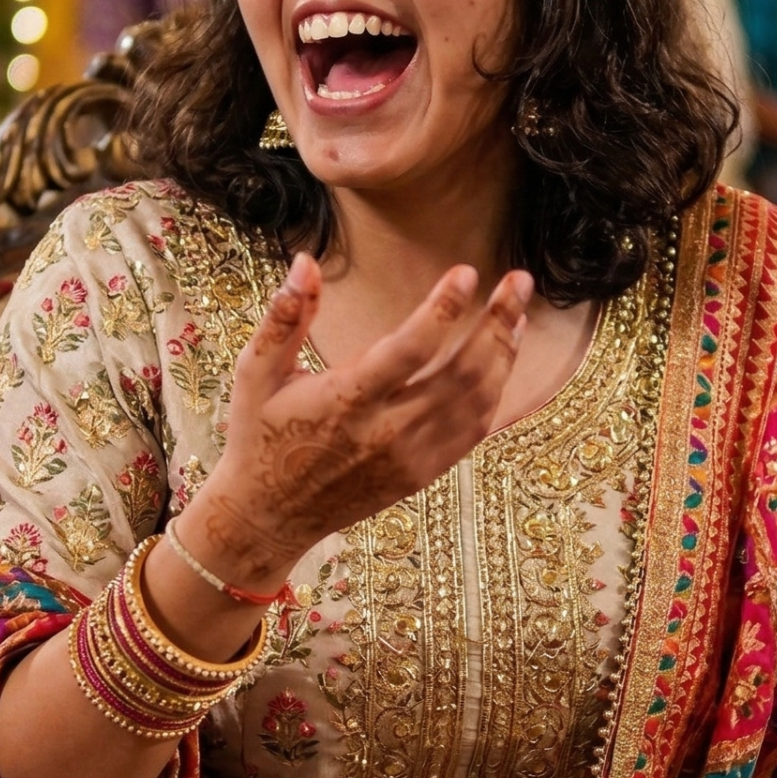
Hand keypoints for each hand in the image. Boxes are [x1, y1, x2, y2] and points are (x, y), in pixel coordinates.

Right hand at [181, 252, 530, 589]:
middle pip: (461, 372)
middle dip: (497, 322)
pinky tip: (501, 360)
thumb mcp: (256, 372)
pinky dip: (495, 393)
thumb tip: (306, 261)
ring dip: (504, 354)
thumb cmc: (259, 436)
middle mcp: (385, 432)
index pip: (410, 349)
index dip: (443, 309)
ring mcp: (409, 458)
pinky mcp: (421, 475)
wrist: (268, 515)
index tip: (467, 273)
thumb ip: (285, 316)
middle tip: (520, 282)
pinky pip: (472, 431)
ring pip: (477, 402)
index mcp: (345, 401)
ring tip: (517, 314)